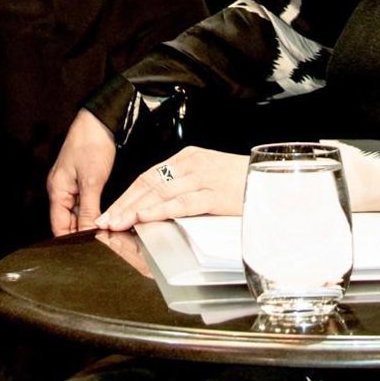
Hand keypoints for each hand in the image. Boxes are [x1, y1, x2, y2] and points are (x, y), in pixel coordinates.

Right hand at [48, 109, 116, 235]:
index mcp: (57, 190)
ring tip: (103, 232)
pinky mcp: (82, 180)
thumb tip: (89, 233)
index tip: (88, 249)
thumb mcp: (92, 180)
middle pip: (68, 222)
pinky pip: (84, 203)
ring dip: (89, 222)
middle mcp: (61, 190)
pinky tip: (103, 217)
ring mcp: (71, 185)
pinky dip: (93, 211)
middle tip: (100, 242)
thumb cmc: (91, 143)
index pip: (59, 227)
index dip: (72, 240)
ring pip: (78, 213)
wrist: (99, 120)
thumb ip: (89, 209)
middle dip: (82, 233)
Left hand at [96, 146, 247, 230]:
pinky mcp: (215, 194)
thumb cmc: (242, 182)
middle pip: (149, 183)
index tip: (111, 211)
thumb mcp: (210, 176)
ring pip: (161, 193)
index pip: (149, 176)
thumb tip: (159, 203)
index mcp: (189, 158)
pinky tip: (145, 218)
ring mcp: (203, 178)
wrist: (273, 180)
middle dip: (125, 203)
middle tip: (105, 220)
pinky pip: (183, 202)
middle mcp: (192, 164)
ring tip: (118, 222)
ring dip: (135, 209)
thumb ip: (186, 185)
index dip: (127, 195)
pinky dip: (161, 210)